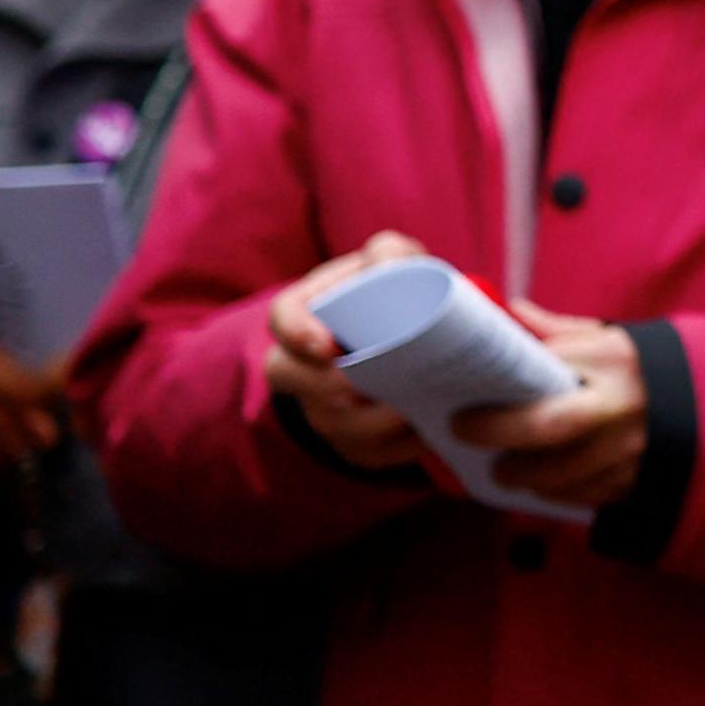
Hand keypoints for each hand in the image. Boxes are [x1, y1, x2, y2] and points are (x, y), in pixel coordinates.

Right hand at [263, 231, 431, 473]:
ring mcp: (323, 401)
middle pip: (286, 375)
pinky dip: (393, 446)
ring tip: (403, 412)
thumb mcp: (396, 263)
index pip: (283, 317)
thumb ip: (392, 254)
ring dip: (363, 421)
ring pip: (326, 420)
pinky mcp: (352, 436)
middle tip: (357, 386)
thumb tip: (389, 261)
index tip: (325, 346)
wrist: (420, 334)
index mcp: (310, 309)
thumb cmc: (400, 290)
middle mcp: (305, 359)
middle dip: (319, 385)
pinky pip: (362, 451)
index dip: (297, 332)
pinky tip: (421, 434)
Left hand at [452, 303, 643, 511]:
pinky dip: (554, 493)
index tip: (462, 408)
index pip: (546, 372)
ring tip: (503, 468)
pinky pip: (581, 496)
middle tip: (467, 435)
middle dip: (500, 435)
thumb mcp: (605, 340)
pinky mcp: (634, 480)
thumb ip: (556, 332)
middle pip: (549, 428)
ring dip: (523, 475)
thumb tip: (506, 313)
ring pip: (560, 474)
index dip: (503, 395)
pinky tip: (542, 482)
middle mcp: (621, 405)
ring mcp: (630, 448)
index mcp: (612, 360)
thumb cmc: (639, 368)